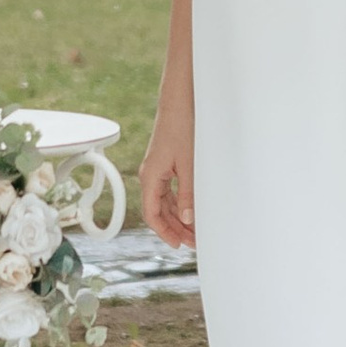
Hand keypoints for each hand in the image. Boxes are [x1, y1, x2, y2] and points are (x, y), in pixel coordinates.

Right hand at [140, 123, 195, 249]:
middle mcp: (150, 175)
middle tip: (193, 242)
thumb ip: (188, 193)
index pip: (152, 214)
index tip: (179, 244)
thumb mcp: (189, 164)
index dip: (165, 232)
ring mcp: (157, 170)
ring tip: (195, 231)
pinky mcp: (165, 164)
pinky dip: (180, 203)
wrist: (179, 102)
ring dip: (178, 217)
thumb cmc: (182, 127)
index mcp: (150, 177)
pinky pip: (169, 191)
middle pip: (159, 211)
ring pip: (165, 202)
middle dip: (175, 228)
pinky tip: (191, 210)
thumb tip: (187, 218)